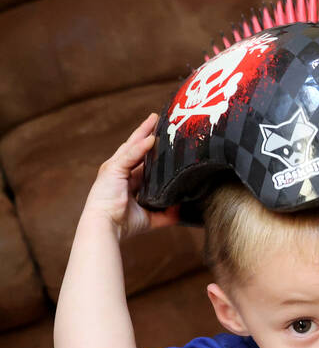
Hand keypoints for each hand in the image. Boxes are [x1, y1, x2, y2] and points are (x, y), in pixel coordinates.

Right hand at [83, 113, 178, 238]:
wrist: (105, 228)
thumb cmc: (122, 224)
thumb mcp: (149, 218)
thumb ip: (166, 215)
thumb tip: (183, 212)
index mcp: (128, 180)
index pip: (142, 159)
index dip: (152, 149)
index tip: (164, 138)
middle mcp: (121, 171)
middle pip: (136, 147)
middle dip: (147, 133)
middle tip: (160, 119)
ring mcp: (115, 168)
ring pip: (132, 146)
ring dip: (144, 132)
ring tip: (156, 119)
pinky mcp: (112, 169)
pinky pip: (129, 155)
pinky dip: (140, 146)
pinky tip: (152, 138)